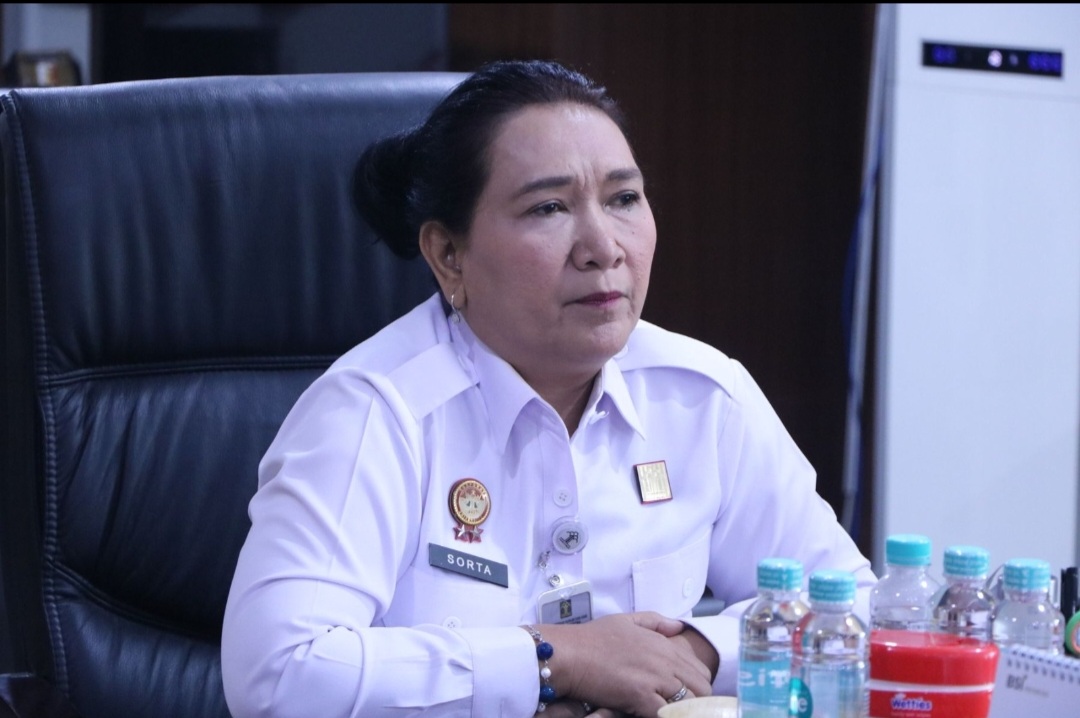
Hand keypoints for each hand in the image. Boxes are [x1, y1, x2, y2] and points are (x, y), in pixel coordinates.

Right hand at [539, 612, 712, 715]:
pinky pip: (668, 713)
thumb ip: (655, 622)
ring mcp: (655, 679)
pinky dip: (667, 716)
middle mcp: (665, 661)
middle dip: (696, 701)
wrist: (569, 654)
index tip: (685, 695)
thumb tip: (678, 626)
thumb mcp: (625, 620)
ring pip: (691, 703)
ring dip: (685, 710)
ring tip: (671, 712)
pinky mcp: (641, 697)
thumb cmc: (592, 639)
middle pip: (703, 689)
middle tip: (679, 707)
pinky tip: (656, 714)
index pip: (700, 671)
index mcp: (663, 644)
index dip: (696, 686)